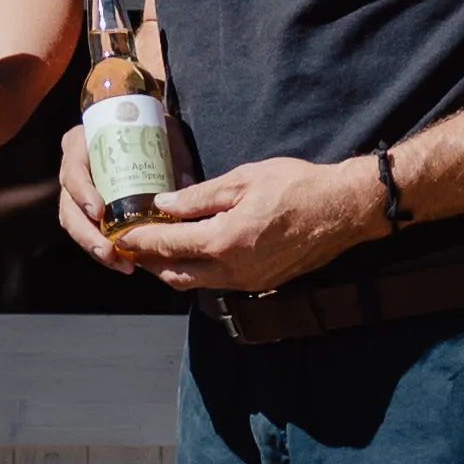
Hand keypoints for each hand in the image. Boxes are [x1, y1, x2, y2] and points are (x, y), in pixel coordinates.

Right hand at [55, 116, 159, 272]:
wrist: (138, 124)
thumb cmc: (147, 125)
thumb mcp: (162, 133)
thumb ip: (174, 156)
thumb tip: (187, 186)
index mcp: (80, 146)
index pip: (73, 172)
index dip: (82, 193)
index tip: (99, 212)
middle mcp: (73, 170)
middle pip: (68, 208)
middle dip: (87, 235)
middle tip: (110, 252)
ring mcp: (77, 192)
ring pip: (75, 225)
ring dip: (95, 249)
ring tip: (122, 265)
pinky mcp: (88, 209)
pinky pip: (89, 232)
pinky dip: (104, 248)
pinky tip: (125, 262)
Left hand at [108, 155, 390, 296]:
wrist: (344, 210)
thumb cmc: (298, 187)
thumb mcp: (243, 180)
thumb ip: (198, 197)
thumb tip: (164, 204)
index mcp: (223, 241)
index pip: (166, 246)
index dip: (138, 241)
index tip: (119, 235)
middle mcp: (232, 270)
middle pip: (174, 275)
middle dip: (148, 263)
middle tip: (130, 248)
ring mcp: (247, 280)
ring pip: (196, 283)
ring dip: (171, 269)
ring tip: (154, 251)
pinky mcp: (261, 282)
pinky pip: (218, 282)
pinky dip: (198, 270)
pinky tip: (193, 252)